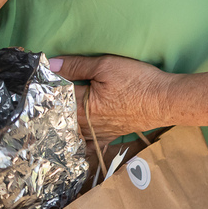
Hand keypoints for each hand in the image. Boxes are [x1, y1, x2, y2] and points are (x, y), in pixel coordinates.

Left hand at [52, 55, 170, 144]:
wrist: (165, 100)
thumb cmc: (138, 82)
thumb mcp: (108, 65)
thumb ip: (78, 65)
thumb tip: (51, 65)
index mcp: (80, 106)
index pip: (54, 95)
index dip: (47, 86)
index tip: (42, 78)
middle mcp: (85, 124)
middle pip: (58, 117)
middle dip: (51, 106)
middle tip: (45, 95)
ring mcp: (96, 133)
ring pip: (69, 132)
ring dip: (60, 123)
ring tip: (55, 113)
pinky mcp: (108, 136)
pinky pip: (86, 144)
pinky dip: (77, 141)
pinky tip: (74, 136)